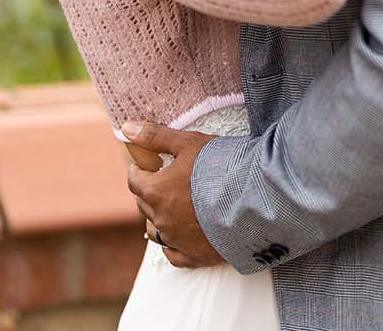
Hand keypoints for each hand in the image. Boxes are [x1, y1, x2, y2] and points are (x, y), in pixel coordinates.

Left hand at [122, 120, 220, 268]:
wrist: (256, 198)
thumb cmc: (222, 166)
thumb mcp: (189, 143)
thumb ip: (155, 136)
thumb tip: (126, 128)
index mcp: (155, 191)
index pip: (135, 180)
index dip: (139, 170)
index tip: (145, 165)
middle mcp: (161, 219)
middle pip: (144, 204)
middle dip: (150, 192)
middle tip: (165, 181)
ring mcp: (176, 240)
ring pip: (154, 231)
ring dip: (158, 218)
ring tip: (172, 207)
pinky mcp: (194, 256)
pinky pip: (172, 254)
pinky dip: (172, 244)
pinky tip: (180, 235)